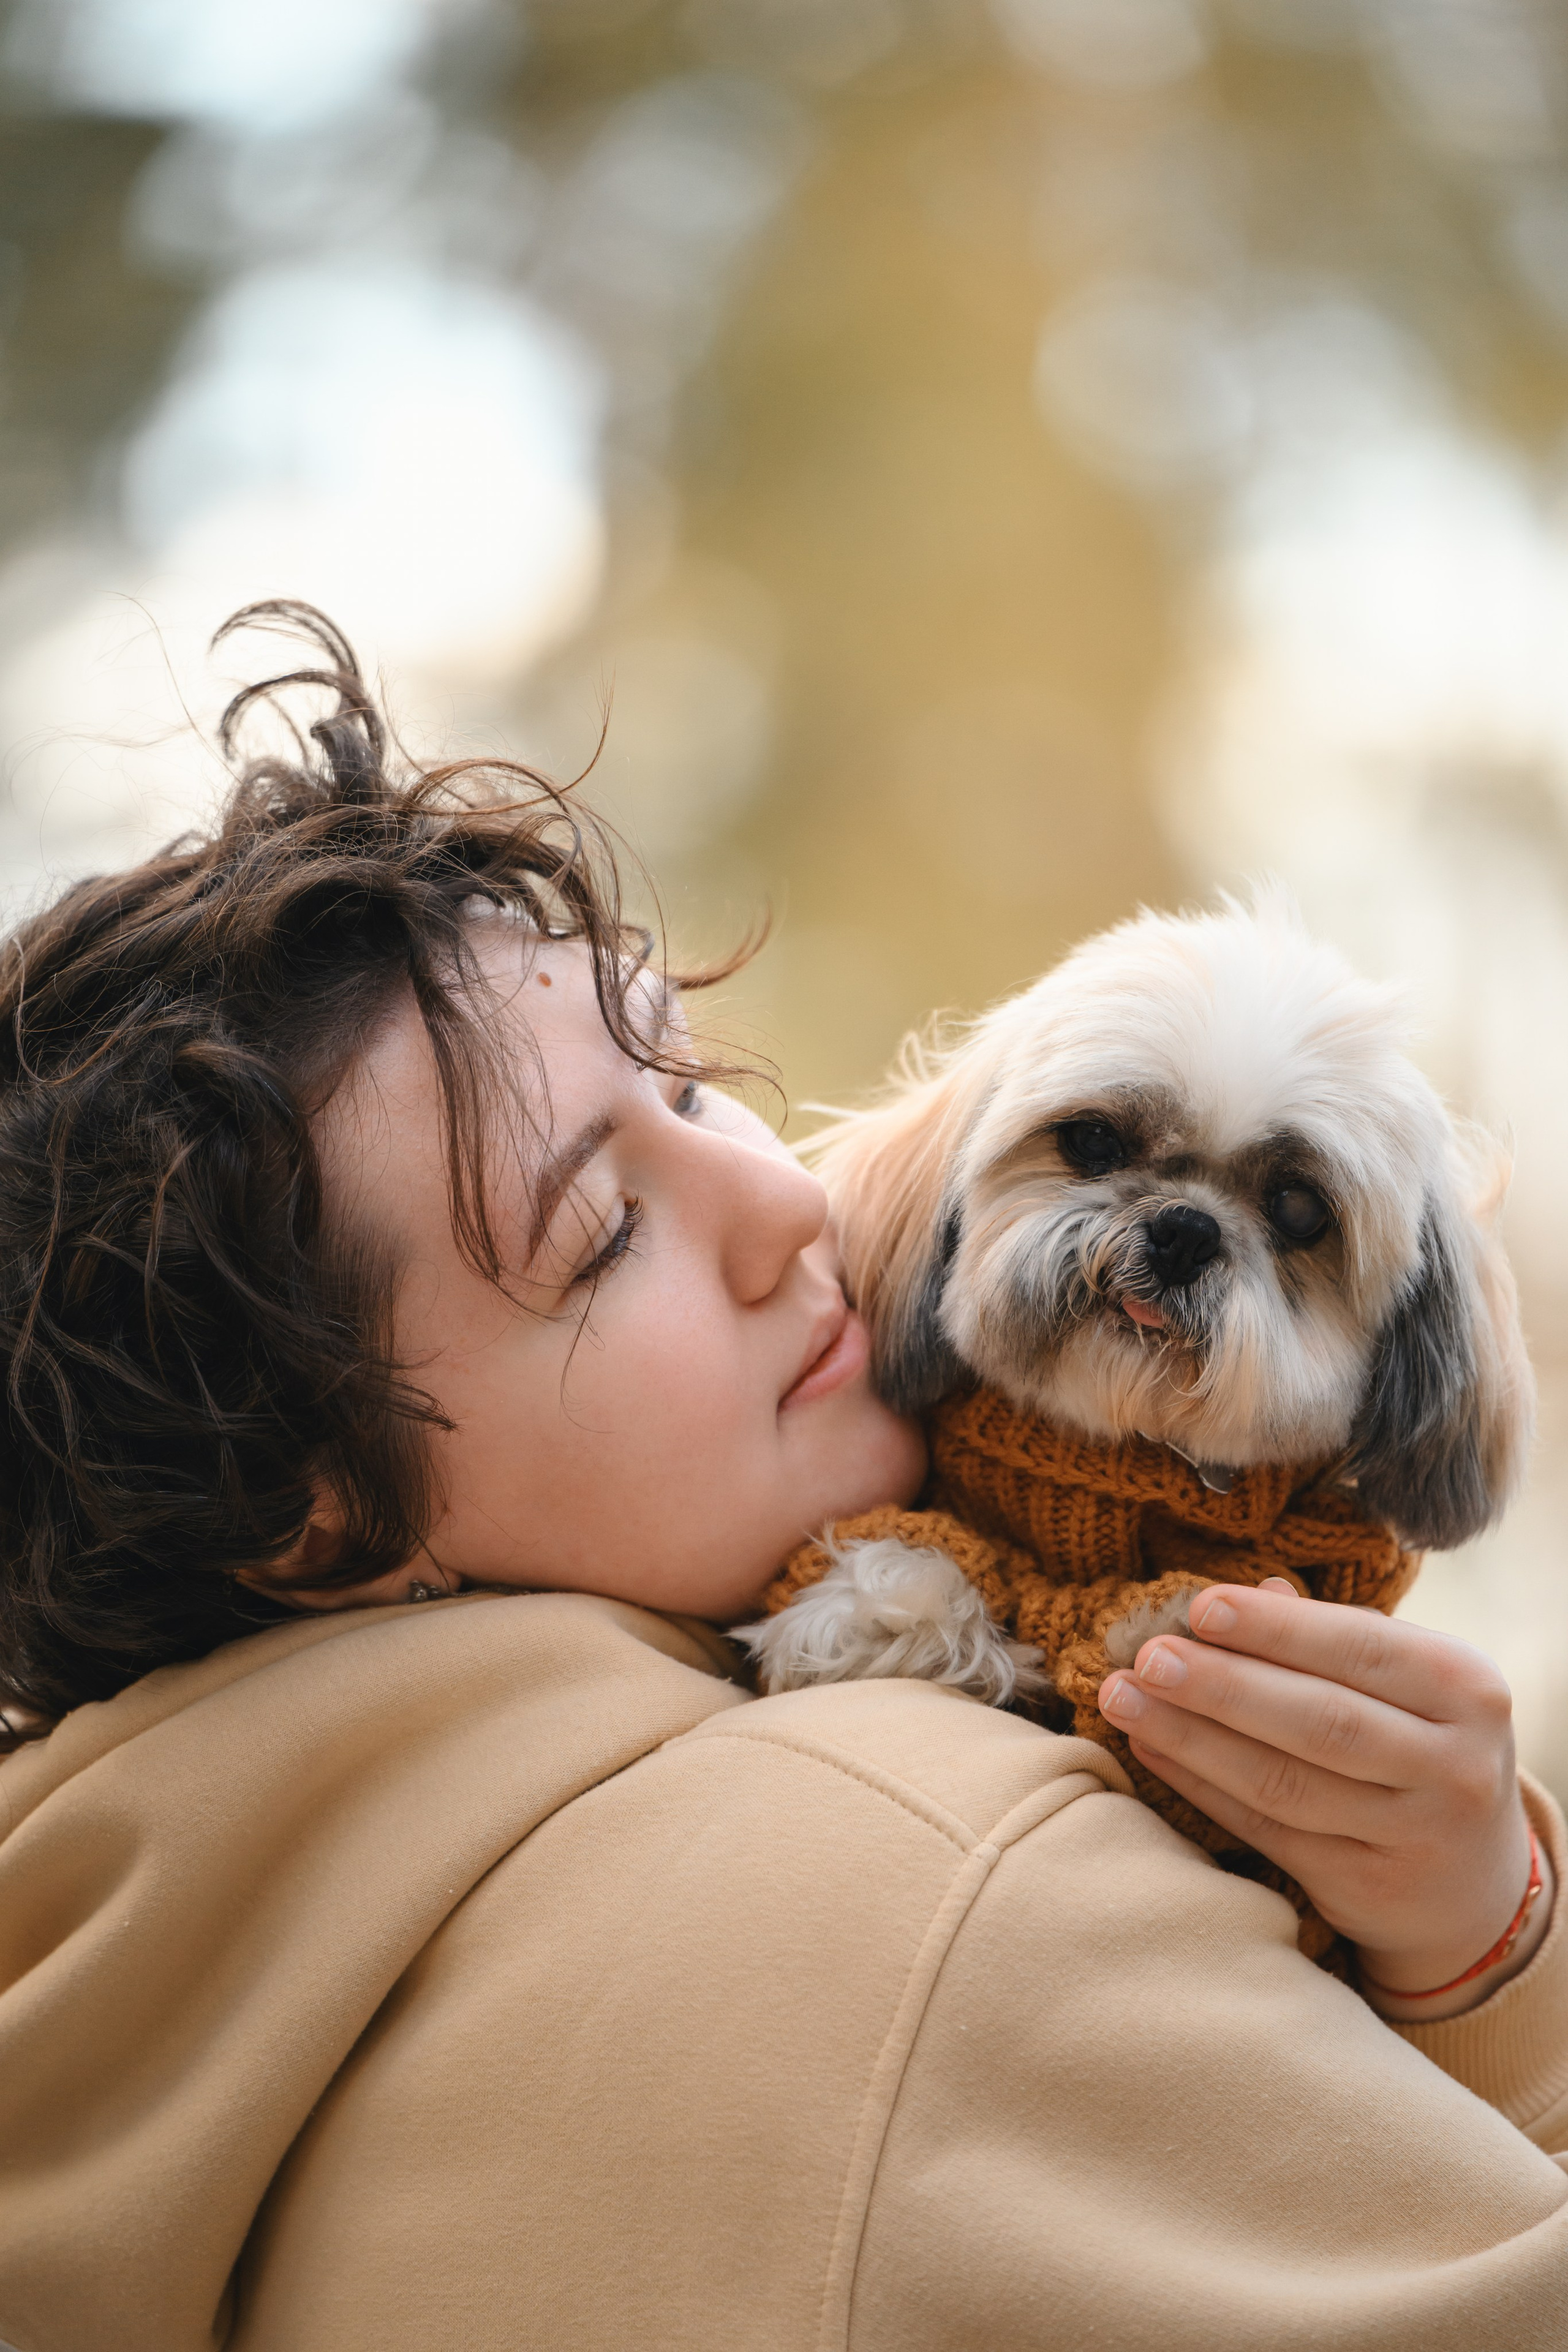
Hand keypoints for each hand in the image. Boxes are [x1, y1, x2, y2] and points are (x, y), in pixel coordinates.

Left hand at [1097, 1579, 1554, 2017]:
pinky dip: (1201, 1788)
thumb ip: (1335, 1636)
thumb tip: (1254, 1588)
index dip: (1276, 1629)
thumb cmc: (1421, 1747)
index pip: (1361, 1648)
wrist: (1473, 1884)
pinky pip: (1266, 1831)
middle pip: (1321, 1721)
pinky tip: (1151, 1751)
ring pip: (1283, 1784)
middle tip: (1146, 1658)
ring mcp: (1413, 1836)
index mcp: (1468, 1689)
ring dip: (1191, 1737)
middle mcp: (1455, 1766)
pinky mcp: (1365, 1888)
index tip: (1199, 1607)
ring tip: (1124, 1699)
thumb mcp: (1409, 1684)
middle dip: (1222, 1686)